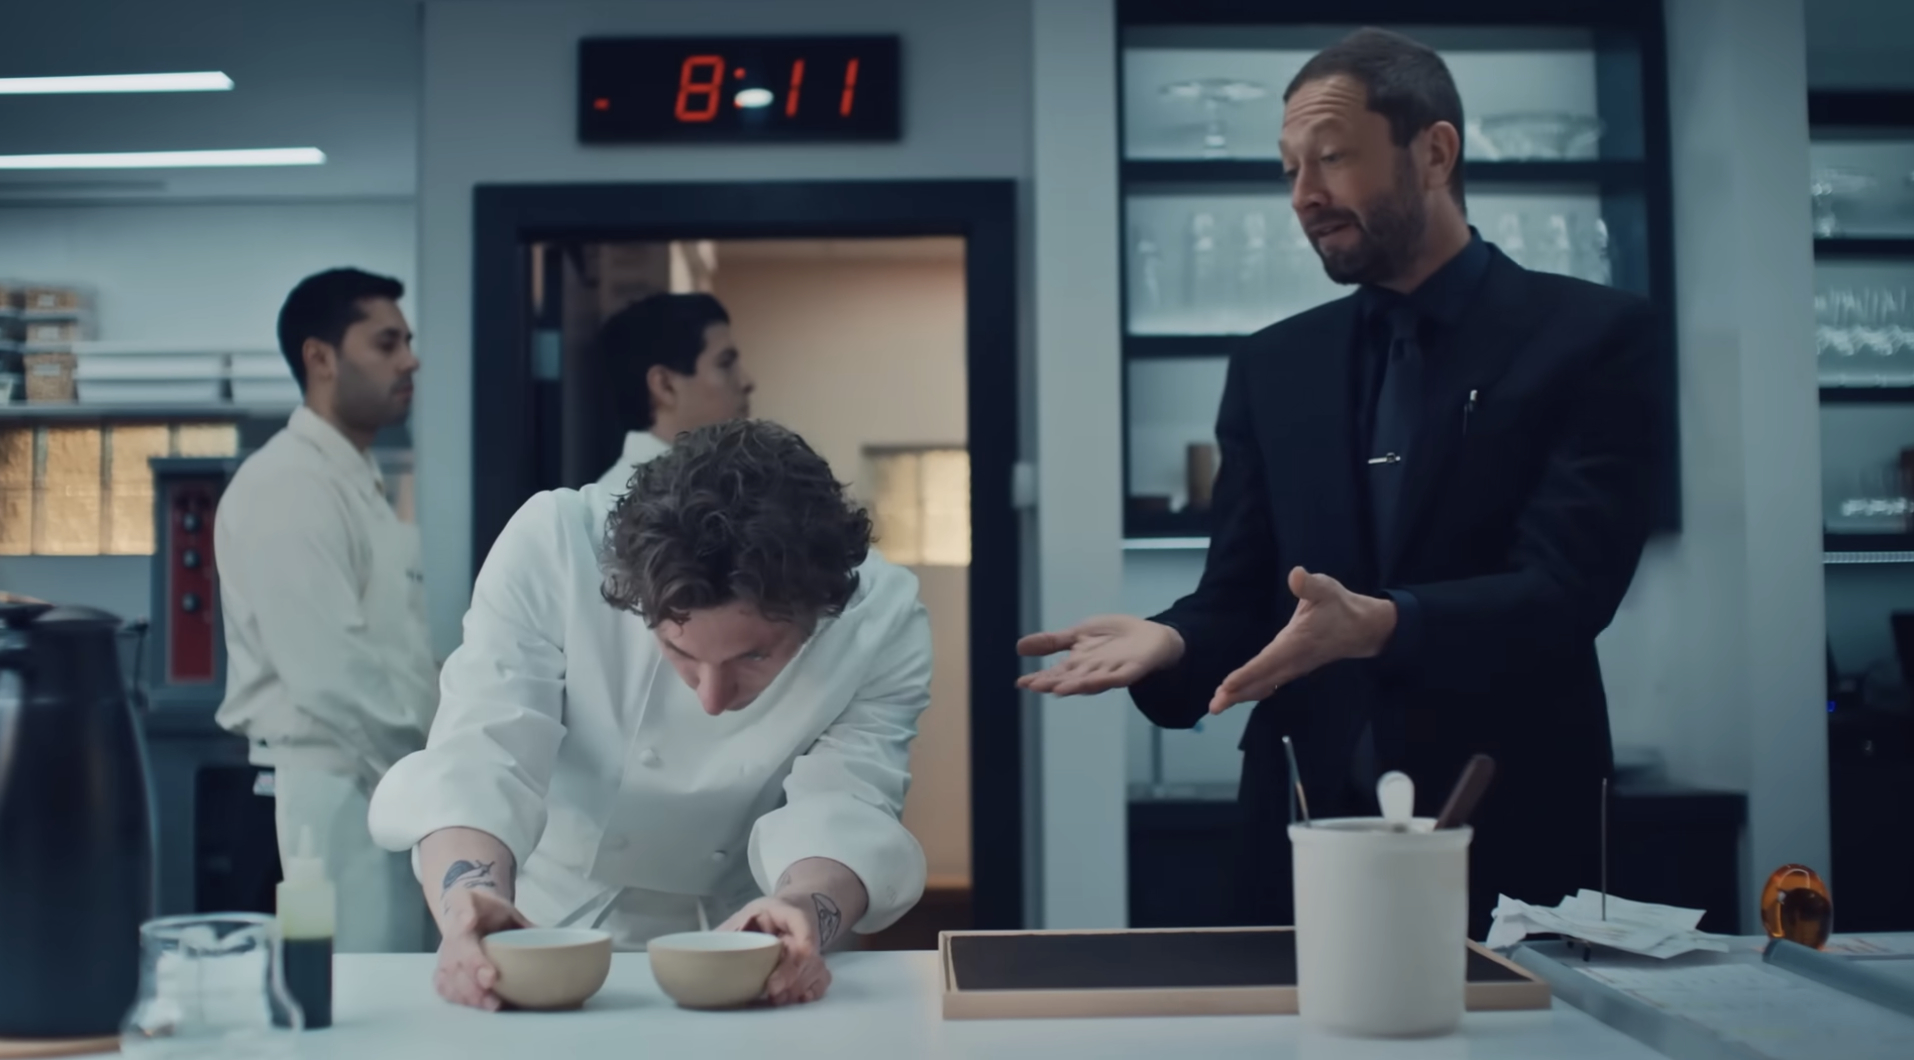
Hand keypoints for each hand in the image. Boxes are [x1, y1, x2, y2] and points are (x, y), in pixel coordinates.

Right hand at [433, 886, 532, 1010]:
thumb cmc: (490, 913)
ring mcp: (444, 950)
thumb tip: (549, 942)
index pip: (462, 905)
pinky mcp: (442, 969)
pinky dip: (459, 998)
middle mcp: (451, 928)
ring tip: (490, 1004)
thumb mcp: (506, 909)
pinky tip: (476, 1006)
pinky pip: (444, 985)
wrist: (466, 914)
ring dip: (468, 989)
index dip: (464, 914)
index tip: (469, 921)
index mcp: (465, 904)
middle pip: (457, 946)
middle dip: (473, 965)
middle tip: (490, 981)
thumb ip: (523, 924)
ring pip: (449, 971)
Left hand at [718, 894, 834, 1005]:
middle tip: (771, 995)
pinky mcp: (816, 961)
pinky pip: (823, 977)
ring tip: (777, 999)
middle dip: (789, 980)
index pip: (801, 929)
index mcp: (786, 912)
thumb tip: (703, 951)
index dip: (792, 960)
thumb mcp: (746, 914)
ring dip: (797, 988)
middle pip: (807, 958)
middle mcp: (804, 930)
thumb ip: (729, 931)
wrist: (792, 908)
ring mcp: (814, 946)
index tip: (773, 984)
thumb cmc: (764, 914)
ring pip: (815, 969)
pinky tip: (799, 998)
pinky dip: (813, 990)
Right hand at [1015, 615, 1184, 695]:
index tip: (1021, 683)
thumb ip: (1052, 642)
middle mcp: (1091, 672)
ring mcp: (1110, 672)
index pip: (1054, 673)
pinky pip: (1116, 678)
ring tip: (1057, 689)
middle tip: (1034, 686)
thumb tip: (1018, 647)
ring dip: (1074, 686)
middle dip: (1052, 683)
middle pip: (1069, 680)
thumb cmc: (1113, 637)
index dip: (1039, 678)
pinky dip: (1103, 681)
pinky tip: (1091, 681)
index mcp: (1077, 664)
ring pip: (1090, 682)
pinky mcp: (1130, 670)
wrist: (1149, 635)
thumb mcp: (1078, 634)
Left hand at [1209, 567, 1396, 714]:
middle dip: (1237, 693)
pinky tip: (1239, 694)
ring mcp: (1294, 668)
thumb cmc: (1340, 607)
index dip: (1247, 674)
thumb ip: (1310, 585)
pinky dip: (1253, 690)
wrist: (1363, 629)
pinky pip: (1270, 683)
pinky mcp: (1294, 668)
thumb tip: (1296, 576)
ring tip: (1218, 704)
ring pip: (1265, 685)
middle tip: (1214, 706)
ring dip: (1242, 695)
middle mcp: (1293, 660)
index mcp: (1296, 643)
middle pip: (1261, 681)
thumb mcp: (1326, 589)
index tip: (1227, 686)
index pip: (1267, 661)